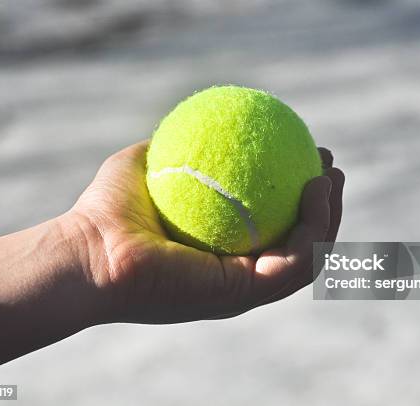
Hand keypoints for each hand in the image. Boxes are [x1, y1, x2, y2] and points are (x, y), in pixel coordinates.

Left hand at [70, 140, 344, 323]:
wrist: (88, 250)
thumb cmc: (106, 211)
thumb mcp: (144, 164)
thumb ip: (173, 147)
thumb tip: (199, 121)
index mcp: (222, 255)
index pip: (274, 228)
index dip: (297, 197)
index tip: (308, 158)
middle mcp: (238, 276)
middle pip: (300, 245)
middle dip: (324, 208)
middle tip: (330, 168)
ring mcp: (244, 289)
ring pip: (308, 256)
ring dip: (329, 216)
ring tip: (331, 176)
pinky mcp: (244, 293)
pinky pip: (297, 259)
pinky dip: (314, 225)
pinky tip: (316, 187)